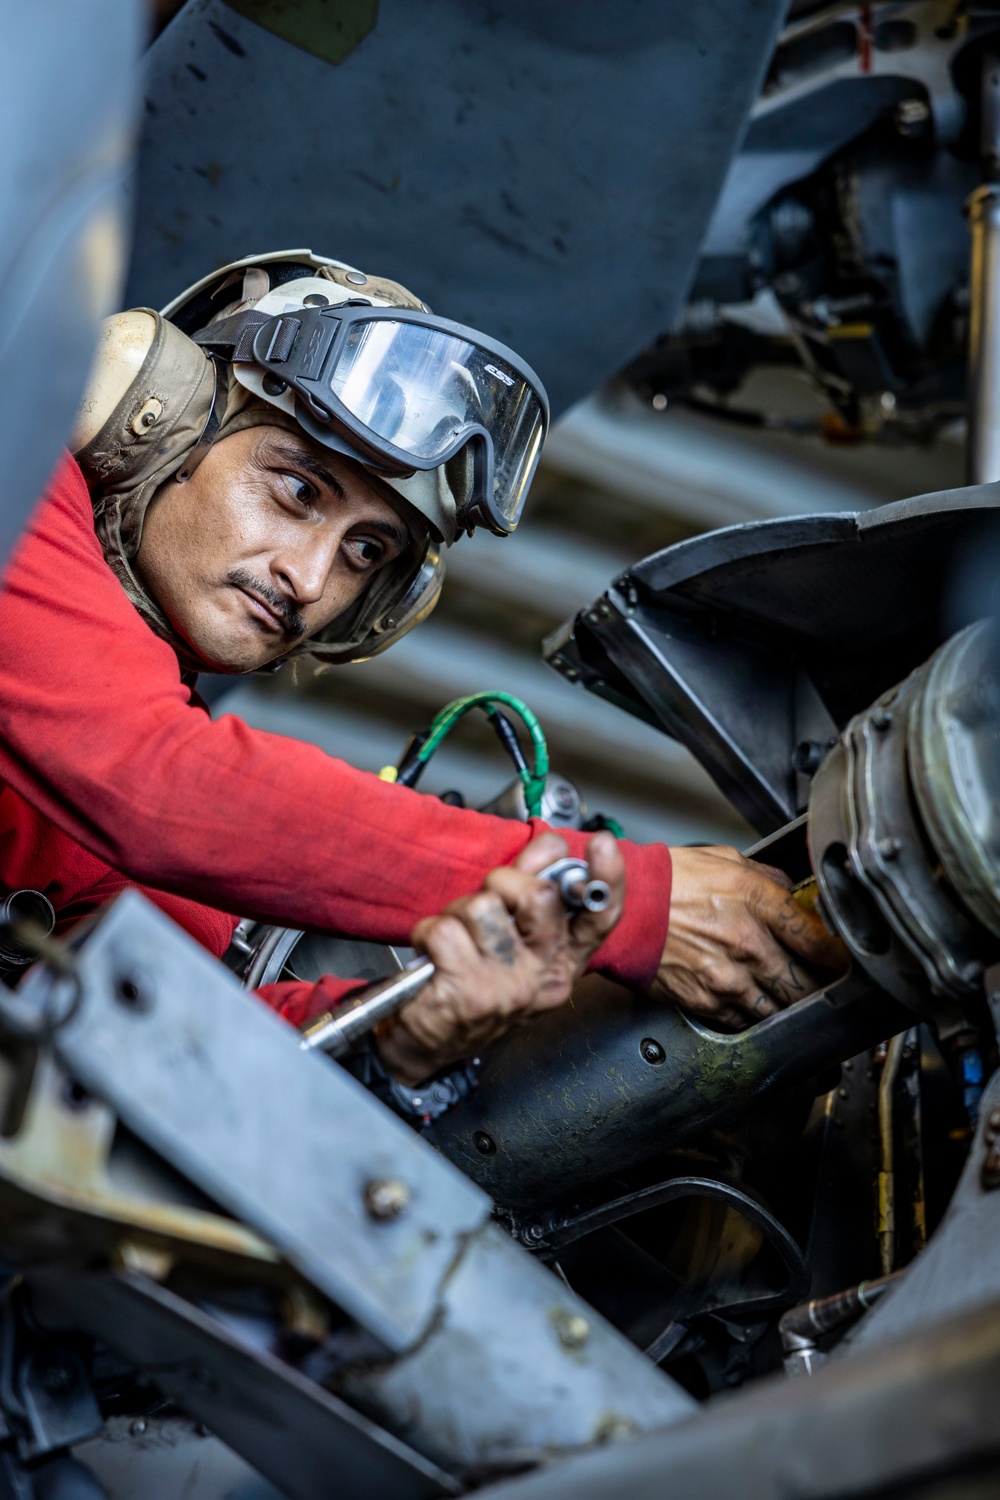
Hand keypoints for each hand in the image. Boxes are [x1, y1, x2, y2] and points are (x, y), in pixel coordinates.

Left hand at [375, 830, 623, 1084]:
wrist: (430, 1041)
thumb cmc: (471, 984)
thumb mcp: (513, 940)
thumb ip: (533, 888)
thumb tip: (551, 846)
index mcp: (563, 959)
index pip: (600, 916)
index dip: (608, 877)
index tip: (602, 844)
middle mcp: (544, 975)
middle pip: (539, 894)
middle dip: (501, 882)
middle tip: (485, 908)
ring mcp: (509, 987)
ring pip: (484, 906)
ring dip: (458, 912)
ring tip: (456, 938)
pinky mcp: (469, 994)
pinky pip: (444, 929)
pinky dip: (428, 933)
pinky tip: (435, 955)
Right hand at [652, 845, 846, 1030]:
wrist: (621, 907)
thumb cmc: (667, 881)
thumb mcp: (726, 860)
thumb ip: (767, 879)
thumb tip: (791, 891)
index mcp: (759, 903)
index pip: (821, 942)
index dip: (840, 958)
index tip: (842, 962)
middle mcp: (749, 945)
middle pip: (807, 985)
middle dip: (818, 988)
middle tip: (821, 985)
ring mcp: (728, 979)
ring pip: (780, 1010)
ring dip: (787, 1006)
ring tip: (787, 997)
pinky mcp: (706, 1003)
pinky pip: (744, 1022)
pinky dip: (753, 1016)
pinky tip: (752, 1002)